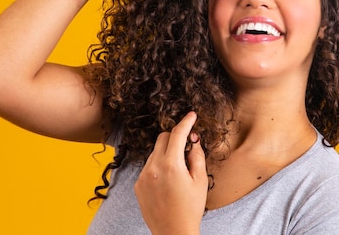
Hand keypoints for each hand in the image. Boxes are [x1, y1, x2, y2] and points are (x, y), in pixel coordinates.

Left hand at [135, 112, 207, 234]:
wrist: (173, 232)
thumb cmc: (190, 208)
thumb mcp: (200, 180)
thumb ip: (196, 155)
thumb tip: (193, 140)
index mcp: (171, 165)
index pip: (177, 134)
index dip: (186, 122)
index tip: (191, 115)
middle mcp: (153, 168)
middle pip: (163, 138)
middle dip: (175, 137)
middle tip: (187, 147)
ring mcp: (143, 176)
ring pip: (155, 152)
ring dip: (167, 153)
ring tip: (178, 172)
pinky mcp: (138, 185)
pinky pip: (149, 166)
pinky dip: (158, 166)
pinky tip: (168, 181)